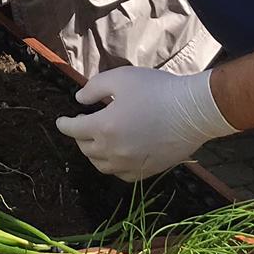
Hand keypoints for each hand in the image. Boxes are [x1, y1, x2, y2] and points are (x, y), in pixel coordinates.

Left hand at [55, 66, 234, 181]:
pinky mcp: (146, 171)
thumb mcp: (120, 78)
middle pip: (86, 148)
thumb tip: (79, 100)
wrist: (192, 111)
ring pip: (101, 165)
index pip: (74, 130)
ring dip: (94, 153)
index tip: (61, 121)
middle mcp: (113, 150)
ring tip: (96, 142)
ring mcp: (130, 164)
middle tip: (83, 126)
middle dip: (79, 137)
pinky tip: (116, 156)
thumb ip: (94, 88)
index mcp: (104, 127)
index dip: (64, 124)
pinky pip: (121, 174)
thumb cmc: (156, 90)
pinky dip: (113, 166)